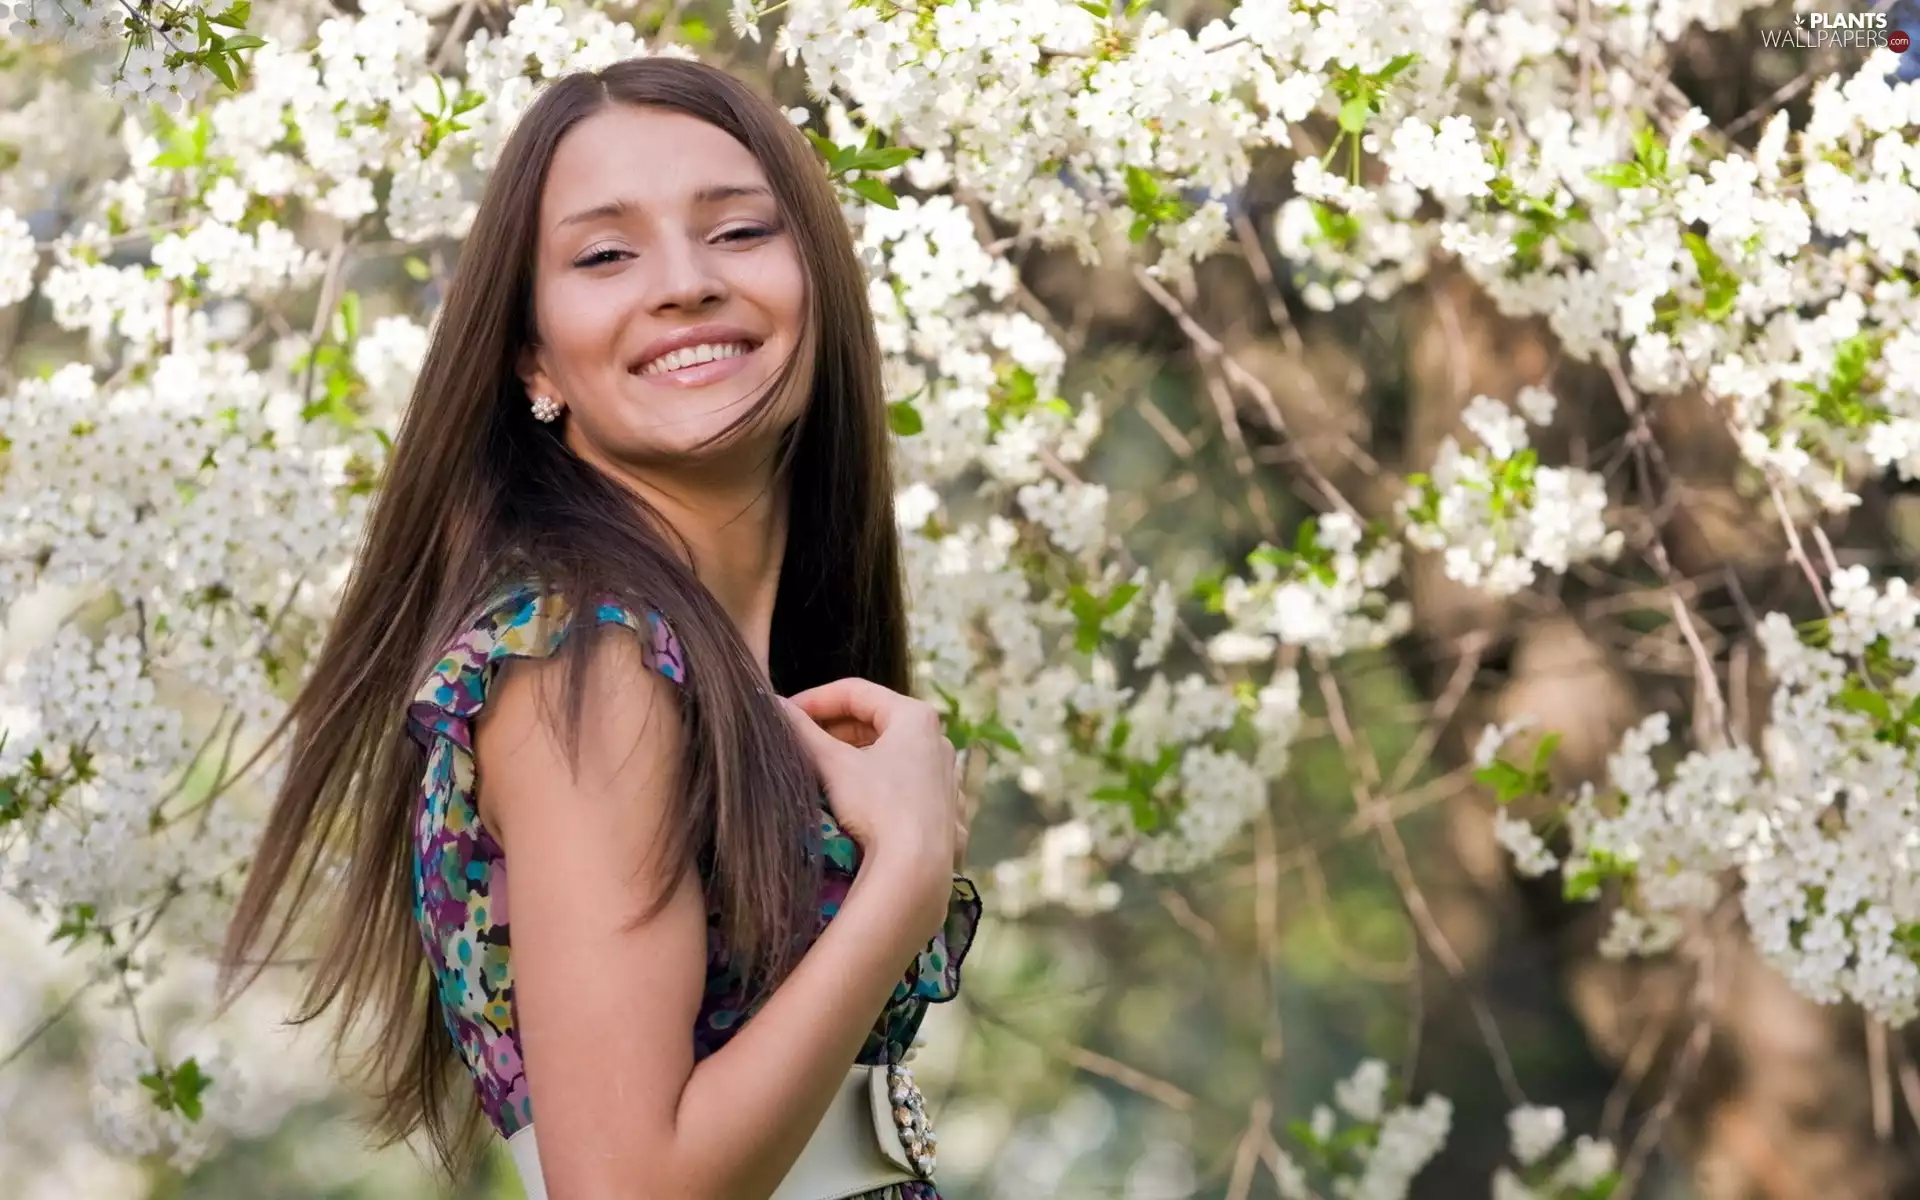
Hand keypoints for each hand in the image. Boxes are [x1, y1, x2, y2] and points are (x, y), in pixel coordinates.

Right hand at [778, 679, 959, 928]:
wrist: (918, 871)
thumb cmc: (879, 808)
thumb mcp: (833, 765)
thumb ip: (801, 731)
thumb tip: (771, 704)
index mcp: (916, 717)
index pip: (856, 692)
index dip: (815, 699)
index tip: (786, 713)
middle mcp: (938, 741)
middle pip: (875, 723)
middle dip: (834, 730)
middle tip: (799, 742)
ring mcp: (944, 778)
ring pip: (890, 756)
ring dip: (853, 759)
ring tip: (819, 772)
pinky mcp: (944, 812)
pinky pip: (903, 787)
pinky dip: (876, 787)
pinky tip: (853, 804)